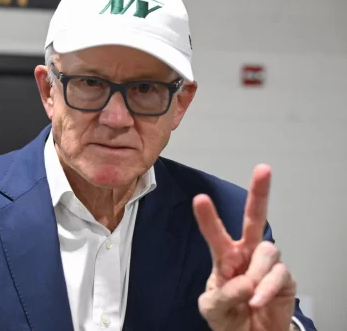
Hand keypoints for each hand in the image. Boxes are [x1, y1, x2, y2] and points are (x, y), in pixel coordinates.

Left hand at [193, 164, 296, 330]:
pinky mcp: (285, 279)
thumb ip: (221, 295)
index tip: (200, 199)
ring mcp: (266, 265)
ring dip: (256, 272)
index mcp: (225, 256)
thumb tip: (243, 283)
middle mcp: (247, 254)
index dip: (208, 217)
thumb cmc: (229, 316)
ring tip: (248, 295)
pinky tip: (256, 300)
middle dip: (260, 193)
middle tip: (263, 170)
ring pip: (267, 251)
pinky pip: (278, 275)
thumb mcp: (212, 308)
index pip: (215, 233)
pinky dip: (265, 290)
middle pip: (254, 219)